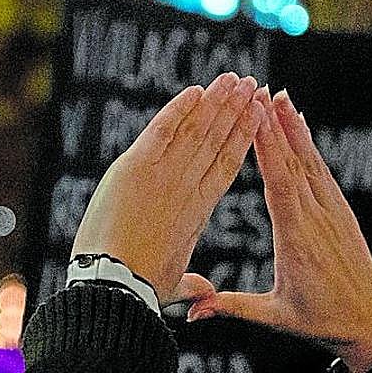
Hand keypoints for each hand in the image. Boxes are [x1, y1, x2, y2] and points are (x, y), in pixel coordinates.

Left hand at [72, 73, 264, 303]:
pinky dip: (179, 108)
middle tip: (252, 84)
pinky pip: (162, 129)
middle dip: (236, 110)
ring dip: (217, 101)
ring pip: (197, 129)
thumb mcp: (173, 284)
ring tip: (234, 78)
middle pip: (218, 140)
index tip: (256, 116)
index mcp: (199, 212)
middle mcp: (187, 187)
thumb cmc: (142, 288)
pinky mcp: (136, 167)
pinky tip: (196, 90)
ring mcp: (163, 174)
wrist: (115, 283)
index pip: (227, 165)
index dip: (243, 138)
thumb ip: (193, 283)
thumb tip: (203, 293)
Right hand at [187, 90, 371, 372]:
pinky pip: (322, 172)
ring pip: (310, 163)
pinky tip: (299, 124)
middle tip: (260, 91)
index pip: (280, 186)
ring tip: (279, 95)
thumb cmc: (319, 322)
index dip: (268, 150)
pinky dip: (309, 146)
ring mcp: (333, 213)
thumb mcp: (273, 317)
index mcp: (297, 242)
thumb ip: (231, 307)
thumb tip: (192, 312)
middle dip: (276, 126)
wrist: (369, 324)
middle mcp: (318, 220)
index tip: (256, 118)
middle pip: (294, 165)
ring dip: (294, 128)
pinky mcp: (341, 212)